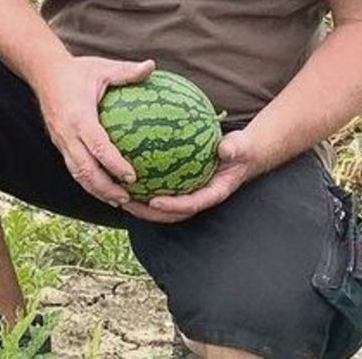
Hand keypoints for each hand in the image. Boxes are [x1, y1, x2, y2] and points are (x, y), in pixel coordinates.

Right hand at [33, 56, 154, 206]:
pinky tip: (105, 189)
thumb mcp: (103, 67)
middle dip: (105, 187)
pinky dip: (88, 182)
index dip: (114, 164)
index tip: (132, 176)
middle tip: (127, 198)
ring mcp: (60, 140)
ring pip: (77, 173)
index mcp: (78, 116)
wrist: (43, 73)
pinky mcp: (59, 143)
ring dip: (96, 190)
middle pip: (84, 169)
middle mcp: (66, 133)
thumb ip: (127, 71)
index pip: (97, 145)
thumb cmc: (77, 70)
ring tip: (118, 201)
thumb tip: (152, 66)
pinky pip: (73, 167)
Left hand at [121, 128, 265, 223]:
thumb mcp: (240, 147)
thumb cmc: (240, 150)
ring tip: (119, 196)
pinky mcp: (182, 187)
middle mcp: (199, 197)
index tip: (154, 202)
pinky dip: (145, 189)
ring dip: (141, 206)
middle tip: (126, 203)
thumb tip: (225, 149)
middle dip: (148, 213)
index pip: (191, 205)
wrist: (242, 154)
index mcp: (213, 193)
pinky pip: (161, 190)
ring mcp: (190, 194)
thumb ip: (234, 149)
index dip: (173, 207)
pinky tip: (125, 178)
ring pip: (163, 208)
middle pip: (171, 214)